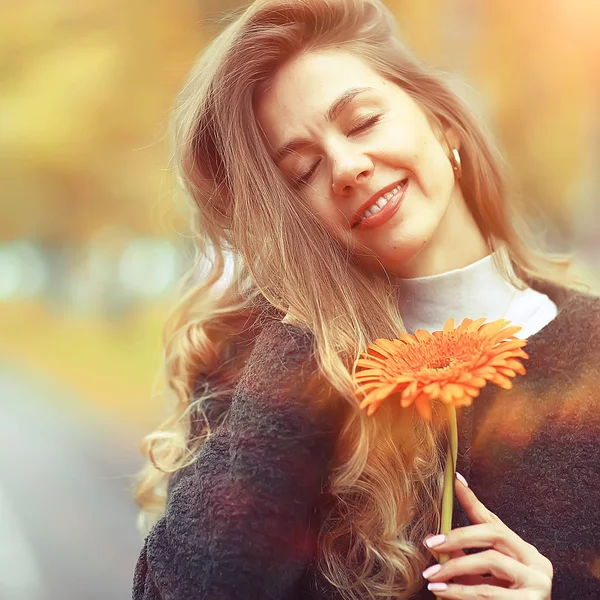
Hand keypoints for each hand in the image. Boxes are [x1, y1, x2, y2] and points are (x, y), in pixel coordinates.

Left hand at [421, 473, 552, 598]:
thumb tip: (437, 538)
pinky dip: (459, 592)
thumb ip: (466, 557)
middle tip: (430, 543)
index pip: (494, 520)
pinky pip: (487, 592)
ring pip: (489, 561)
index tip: (454, 480)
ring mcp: (537, 582)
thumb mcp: (483, 577)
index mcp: (525, 550)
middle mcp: (536, 561)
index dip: (472, 500)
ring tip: (431, 575)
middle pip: (493, 533)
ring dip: (454, 566)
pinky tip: (441, 591)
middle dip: (458, 536)